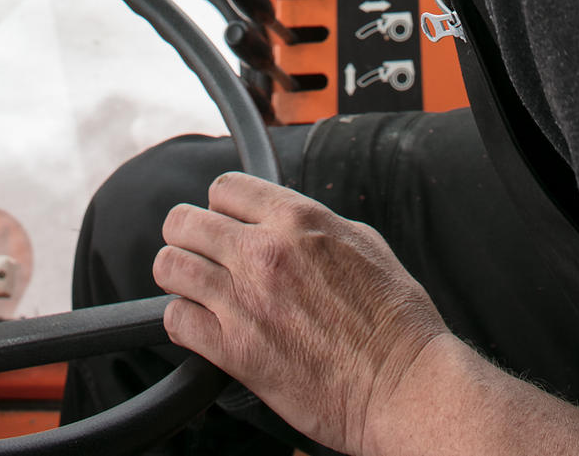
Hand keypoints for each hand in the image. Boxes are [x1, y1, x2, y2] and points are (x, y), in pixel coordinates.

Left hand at [152, 171, 448, 455]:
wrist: (408, 390)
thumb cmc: (399, 325)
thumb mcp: (367, 246)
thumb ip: (317, 225)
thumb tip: (287, 221)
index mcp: (297, 220)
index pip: (223, 188)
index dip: (222, 208)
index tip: (226, 225)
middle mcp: (264, 252)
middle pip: (184, 222)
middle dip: (189, 237)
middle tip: (202, 257)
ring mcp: (245, 300)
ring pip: (170, 266)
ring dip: (180, 278)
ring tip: (196, 291)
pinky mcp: (234, 350)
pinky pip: (176, 319)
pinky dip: (183, 323)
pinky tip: (203, 328)